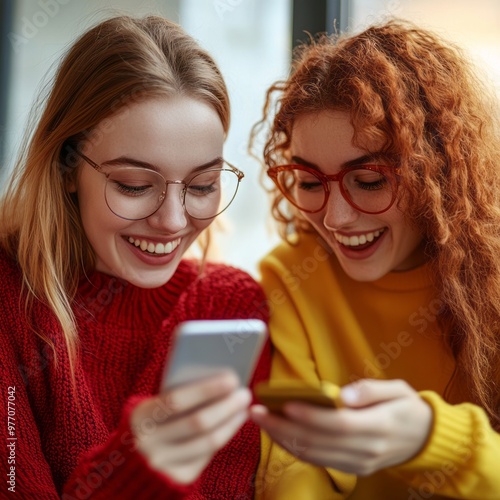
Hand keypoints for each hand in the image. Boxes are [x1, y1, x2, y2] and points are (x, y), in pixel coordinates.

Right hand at [131, 371, 250, 483]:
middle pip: (197, 423)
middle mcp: (149, 443)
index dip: (207, 389)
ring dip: (231, 423)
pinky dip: (223, 437)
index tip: (232, 378)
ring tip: (244, 408)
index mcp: (142, 416)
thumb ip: (181, 392)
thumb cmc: (159, 418)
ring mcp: (163, 464)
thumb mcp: (159, 403)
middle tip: (244, 394)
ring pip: (208, 442)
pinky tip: (232, 424)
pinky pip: (208, 455)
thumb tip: (220, 377)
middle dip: (226, 406)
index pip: (177, 400)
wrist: (139, 456)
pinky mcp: (178, 478)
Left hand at [250, 379, 432, 475]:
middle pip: (319, 443)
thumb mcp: (398, 390)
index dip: (310, 417)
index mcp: (379, 427)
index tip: (285, 405)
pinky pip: (319, 461)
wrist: (425, 440)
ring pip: (314, 455)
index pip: (339, 425)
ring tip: (261, 421)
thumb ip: (371, 390)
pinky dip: (295, 449)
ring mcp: (359, 464)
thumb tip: (342, 395)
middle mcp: (366, 451)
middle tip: (257, 412)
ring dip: (283, 440)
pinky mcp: (352, 469)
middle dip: (284, 428)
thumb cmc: (408, 408)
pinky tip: (279, 435)